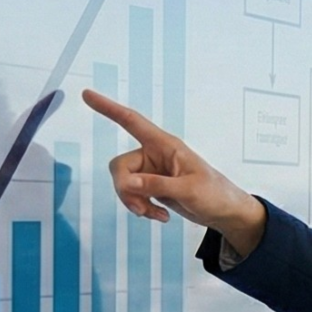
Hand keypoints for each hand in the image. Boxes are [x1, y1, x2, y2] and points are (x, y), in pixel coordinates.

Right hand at [83, 89, 266, 253]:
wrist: (225, 213)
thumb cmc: (215, 194)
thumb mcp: (189, 189)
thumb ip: (158, 185)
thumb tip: (128, 183)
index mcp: (165, 145)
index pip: (132, 122)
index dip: (108, 108)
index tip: (87, 95)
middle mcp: (155, 155)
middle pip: (120, 167)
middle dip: (125, 190)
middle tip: (141, 207)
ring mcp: (152, 172)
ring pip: (124, 184)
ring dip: (134, 202)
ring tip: (156, 214)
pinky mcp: (152, 188)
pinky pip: (133, 196)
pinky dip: (142, 208)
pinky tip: (160, 215)